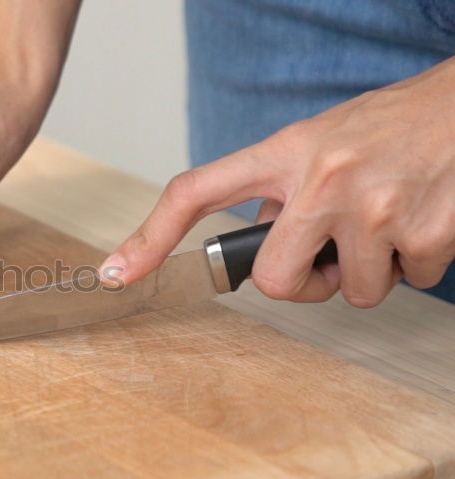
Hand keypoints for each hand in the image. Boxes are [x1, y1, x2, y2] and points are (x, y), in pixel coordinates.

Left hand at [102, 56, 454, 306]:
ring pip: (353, 292)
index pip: (196, 192)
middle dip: (303, 284)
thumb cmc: (395, 124)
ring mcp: (371, 209)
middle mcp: (320, 179)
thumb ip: (284, 187)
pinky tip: (426, 218)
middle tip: (331, 258)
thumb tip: (262, 239)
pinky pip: (407, 283)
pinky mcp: (423, 235)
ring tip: (392, 219)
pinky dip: (418, 263)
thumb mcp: (322, 140)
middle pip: (272, 279)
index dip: (150, 236)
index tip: (118, 271)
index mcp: (285, 152)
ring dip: (372, 271)